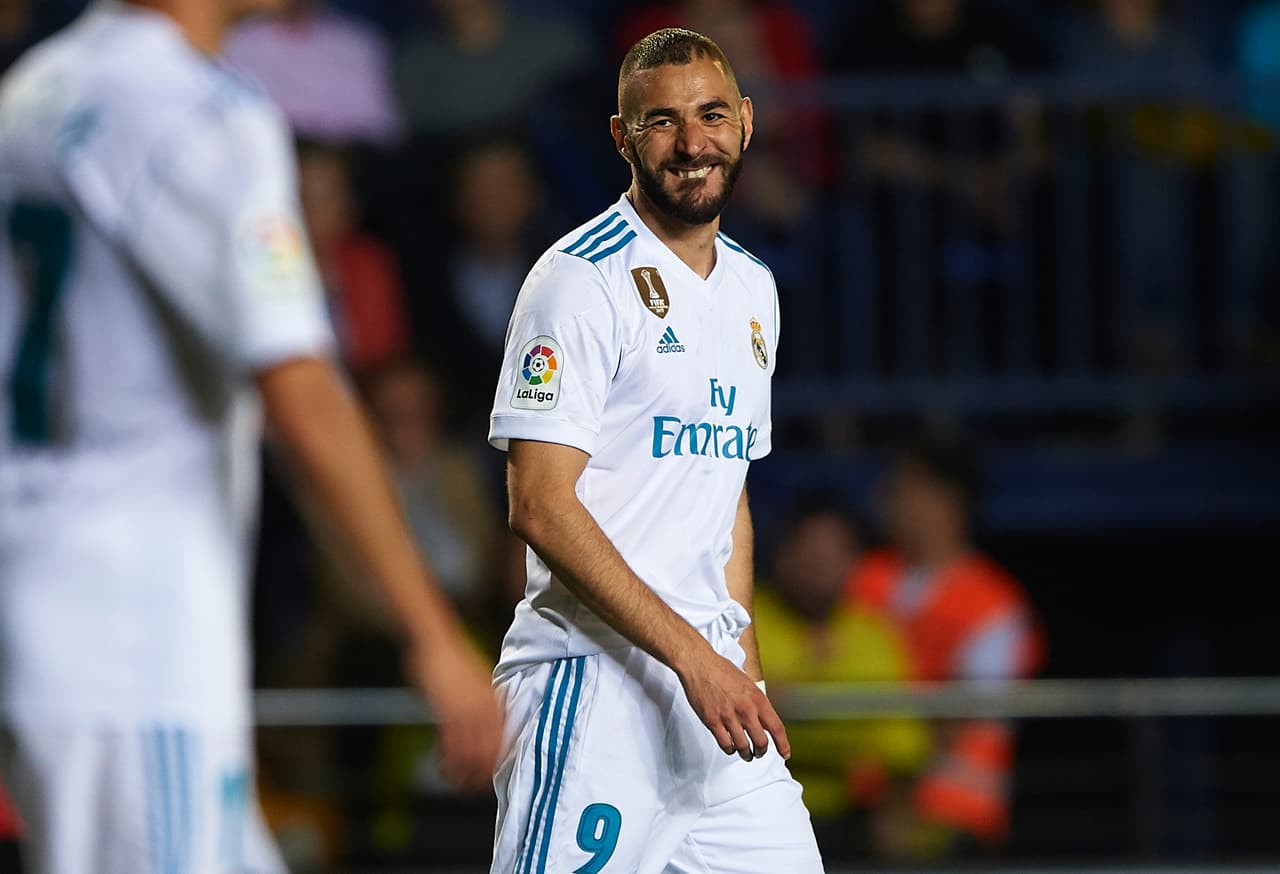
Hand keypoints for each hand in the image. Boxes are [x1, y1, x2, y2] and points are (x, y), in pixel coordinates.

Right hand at [405, 636, 503, 791]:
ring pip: (472, 753)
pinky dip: (447, 761)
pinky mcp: (446, 711)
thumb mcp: (478, 683)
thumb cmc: (454, 663)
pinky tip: (442, 768)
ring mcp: (466, 710)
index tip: (489, 776)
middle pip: (491, 751)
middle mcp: (485, 708)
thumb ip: (485, 705)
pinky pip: (450, 745)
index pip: (504, 740)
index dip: (497, 762)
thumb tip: (488, 729)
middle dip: (482, 773)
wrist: (435, 642)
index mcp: (495, 701)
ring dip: (464, 771)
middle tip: (472, 787)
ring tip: (456, 782)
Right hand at [676, 647, 790, 762]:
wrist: (699, 664)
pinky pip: (725, 744)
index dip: (783, 744)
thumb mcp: (748, 684)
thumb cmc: (722, 670)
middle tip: (759, 752)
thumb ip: (756, 703)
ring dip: (746, 754)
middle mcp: (745, 709)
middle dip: (762, 751)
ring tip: (746, 754)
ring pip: (743, 747)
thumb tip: (763, 720)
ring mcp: (729, 717)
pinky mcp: (713, 721)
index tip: (785, 753)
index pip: (776, 727)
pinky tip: (731, 746)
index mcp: (757, 699)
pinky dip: (730, 749)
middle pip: (761, 742)